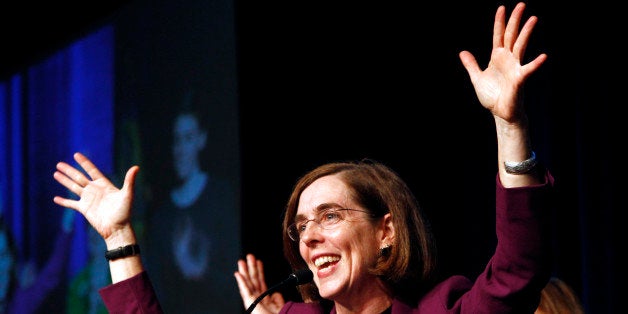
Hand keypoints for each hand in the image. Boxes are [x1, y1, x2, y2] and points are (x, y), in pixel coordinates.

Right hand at [53, 152, 138, 240]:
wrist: (117, 228)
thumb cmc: (124, 212)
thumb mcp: (127, 194)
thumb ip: (129, 181)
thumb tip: (136, 167)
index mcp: (104, 185)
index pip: (92, 170)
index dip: (84, 163)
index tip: (76, 155)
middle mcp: (95, 190)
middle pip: (79, 177)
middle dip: (69, 170)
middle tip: (59, 164)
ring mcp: (89, 199)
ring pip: (73, 187)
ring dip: (65, 181)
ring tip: (55, 173)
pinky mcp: (84, 209)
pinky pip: (71, 204)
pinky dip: (64, 201)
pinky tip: (56, 198)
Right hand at [234, 254, 285, 313]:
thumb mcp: (281, 308)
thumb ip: (278, 300)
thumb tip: (276, 292)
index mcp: (266, 302)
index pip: (261, 283)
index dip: (260, 272)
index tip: (259, 262)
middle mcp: (259, 302)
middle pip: (254, 282)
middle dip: (251, 269)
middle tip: (249, 257)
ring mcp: (254, 303)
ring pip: (248, 284)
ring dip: (245, 272)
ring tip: (242, 261)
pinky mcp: (251, 305)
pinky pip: (245, 292)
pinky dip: (241, 282)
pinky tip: (238, 274)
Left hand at [459, 2, 545, 123]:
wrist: (500, 113)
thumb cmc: (492, 96)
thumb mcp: (477, 78)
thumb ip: (471, 65)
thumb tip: (462, 52)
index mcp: (497, 57)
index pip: (498, 36)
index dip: (499, 22)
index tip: (501, 8)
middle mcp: (508, 59)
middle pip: (511, 35)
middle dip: (515, 21)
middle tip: (521, 4)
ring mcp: (515, 67)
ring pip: (521, 46)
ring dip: (526, 33)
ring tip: (533, 18)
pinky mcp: (519, 79)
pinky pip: (528, 69)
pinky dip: (535, 64)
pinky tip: (543, 57)